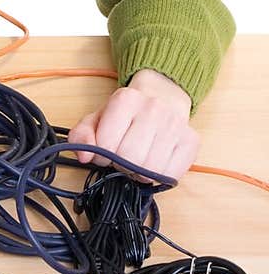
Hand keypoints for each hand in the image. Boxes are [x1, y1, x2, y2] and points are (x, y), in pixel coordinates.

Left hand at [67, 68, 199, 180]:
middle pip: (130, 159)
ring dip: (140, 173)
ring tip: (139, 159)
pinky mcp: (191, 141)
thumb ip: (82, 136)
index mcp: (125, 99)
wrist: (161, 97)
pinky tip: (155, 162)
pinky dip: (159, 177)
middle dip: (122, 165)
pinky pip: (171, 175)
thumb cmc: (125, 114)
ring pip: (150, 171)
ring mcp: (175, 124)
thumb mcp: (98, 119)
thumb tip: (83, 156)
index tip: (106, 151)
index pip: (107, 145)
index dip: (102, 156)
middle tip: (123, 157)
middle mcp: (153, 108)